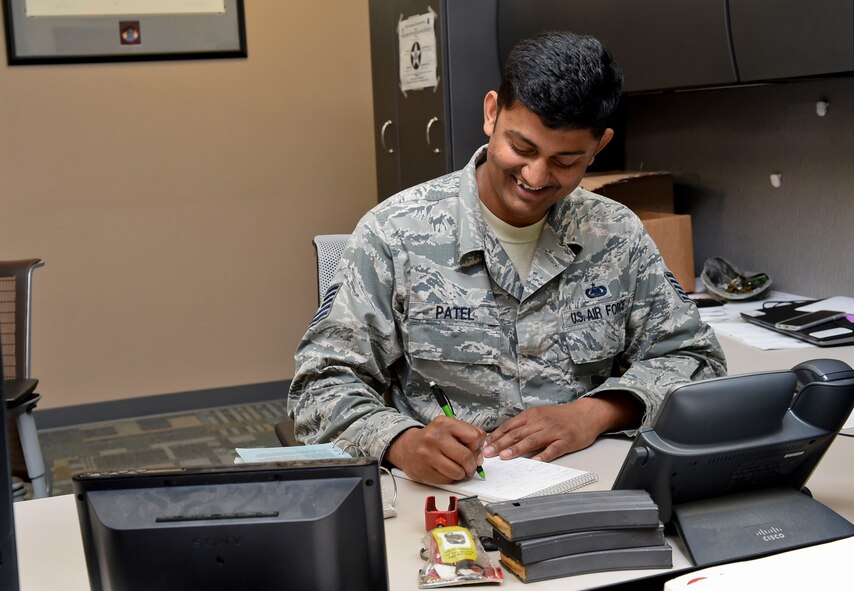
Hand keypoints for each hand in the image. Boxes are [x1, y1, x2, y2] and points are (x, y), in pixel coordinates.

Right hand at [385, 416, 485, 483]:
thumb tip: (480, 454)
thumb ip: (468, 435)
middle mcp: (435, 437)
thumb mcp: (449, 428)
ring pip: (457, 471)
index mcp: (444, 424)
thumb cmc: (433, 438)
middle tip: (470, 467)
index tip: (474, 449)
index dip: (477, 446)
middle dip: (472, 465)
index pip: (474, 436)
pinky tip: (446, 471)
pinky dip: (451, 478)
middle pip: (465, 456)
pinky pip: (447, 479)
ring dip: (462, 474)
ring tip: (459, 470)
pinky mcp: (424, 470)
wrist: (407, 447)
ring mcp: (428, 455)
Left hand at [482, 392, 641, 461]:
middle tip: (487, 453)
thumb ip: (523, 425)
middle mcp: (540, 422)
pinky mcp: (565, 441)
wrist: (586, 414)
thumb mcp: (539, 415)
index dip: (496, 436)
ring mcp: (553, 432)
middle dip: (500, 444)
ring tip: (505, 457)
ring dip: (517, 449)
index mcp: (532, 415)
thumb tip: (502, 437)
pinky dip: (543, 456)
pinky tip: (535, 462)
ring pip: (532, 440)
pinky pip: (552, 449)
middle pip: (517, 434)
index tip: (484, 445)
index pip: (509, 426)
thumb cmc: (560, 417)